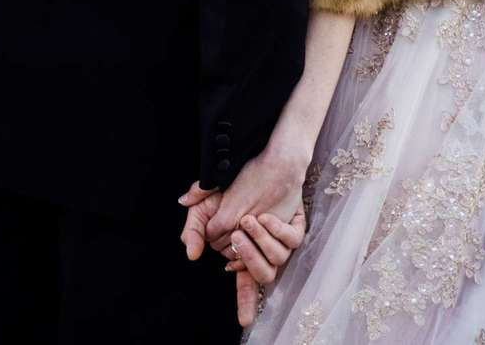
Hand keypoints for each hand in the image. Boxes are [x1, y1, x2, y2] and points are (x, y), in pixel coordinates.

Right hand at [176, 138, 310, 327]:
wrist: (262, 162)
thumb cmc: (232, 186)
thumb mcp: (205, 205)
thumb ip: (194, 228)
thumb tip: (190, 253)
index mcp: (242, 253)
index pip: (245, 284)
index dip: (245, 303)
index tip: (245, 321)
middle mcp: (263, 252)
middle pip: (260, 274)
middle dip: (248, 256)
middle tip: (238, 233)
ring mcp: (280, 242)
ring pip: (276, 258)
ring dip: (261, 240)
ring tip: (250, 218)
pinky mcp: (294, 228)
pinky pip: (290, 241)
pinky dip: (277, 230)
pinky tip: (266, 216)